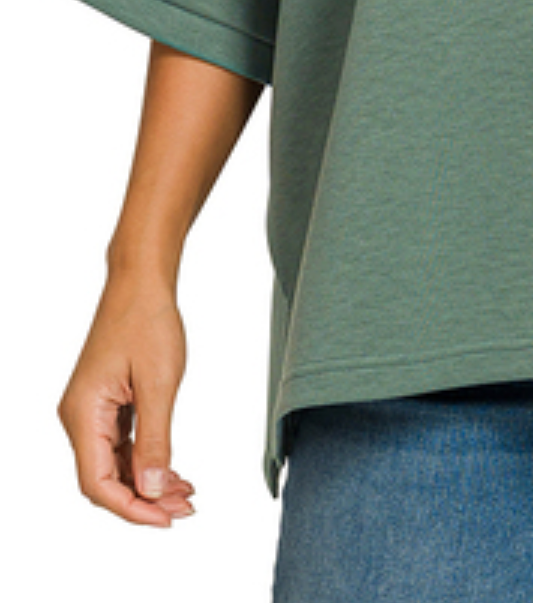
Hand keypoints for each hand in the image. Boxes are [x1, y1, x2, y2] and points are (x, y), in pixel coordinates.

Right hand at [57, 272, 196, 526]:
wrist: (142, 279)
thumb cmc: (149, 320)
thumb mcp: (160, 383)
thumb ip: (155, 441)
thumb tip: (150, 490)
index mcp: (83, 414)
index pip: (98, 482)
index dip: (131, 508)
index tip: (166, 519)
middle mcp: (79, 416)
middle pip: (105, 478)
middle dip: (144, 499)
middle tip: (185, 508)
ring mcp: (92, 410)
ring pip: (115, 464)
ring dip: (148, 482)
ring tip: (186, 494)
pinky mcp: (106, 402)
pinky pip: (121, 444)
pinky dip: (146, 460)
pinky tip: (174, 471)